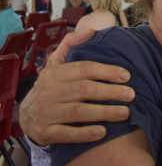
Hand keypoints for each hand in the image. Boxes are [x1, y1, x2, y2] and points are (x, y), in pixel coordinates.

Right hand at [20, 29, 135, 145]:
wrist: (26, 116)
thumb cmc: (51, 86)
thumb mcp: (55, 64)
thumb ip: (71, 45)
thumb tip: (91, 31)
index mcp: (55, 73)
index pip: (84, 69)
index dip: (107, 71)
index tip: (127, 76)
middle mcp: (50, 92)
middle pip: (85, 90)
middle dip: (111, 92)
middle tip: (131, 95)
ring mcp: (47, 113)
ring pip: (79, 112)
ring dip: (104, 112)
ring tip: (125, 112)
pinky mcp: (46, 132)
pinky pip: (67, 134)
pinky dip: (85, 134)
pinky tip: (103, 132)